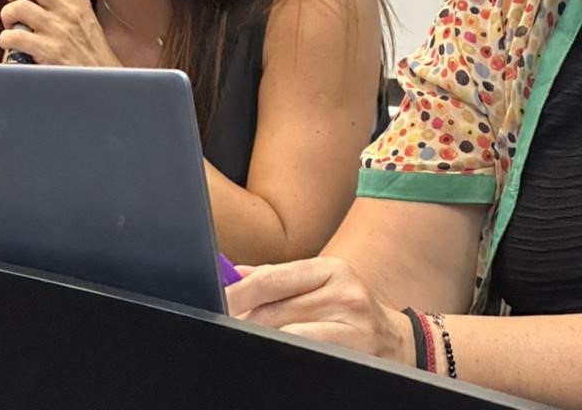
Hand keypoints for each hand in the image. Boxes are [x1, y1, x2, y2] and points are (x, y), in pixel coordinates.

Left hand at [0, 0, 120, 66]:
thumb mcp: (85, 18)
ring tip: (12, 25)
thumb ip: (66, 2)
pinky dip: (5, 39)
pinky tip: (12, 43)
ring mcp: (58, 31)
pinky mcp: (48, 51)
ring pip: (18, 8)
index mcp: (78, 0)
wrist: (104, 82)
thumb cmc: (91, 52)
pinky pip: (13, 36)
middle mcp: (68, 11)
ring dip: (7, 16)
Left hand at [226, 257, 414, 364]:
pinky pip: (306, 349)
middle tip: (223, 323)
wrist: (402, 344)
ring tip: (243, 336)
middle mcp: (343, 291)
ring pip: (286, 331)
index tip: (217, 299)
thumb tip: (234, 274)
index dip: (239, 291)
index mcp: (330, 268)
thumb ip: (279, 279)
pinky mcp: (357, 349)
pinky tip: (272, 349)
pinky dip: (284, 348)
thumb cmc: (350, 311)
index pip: (272, 278)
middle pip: (275, 308)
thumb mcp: (322, 285)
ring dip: (258, 336)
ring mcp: (352, 322)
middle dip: (244, 318)